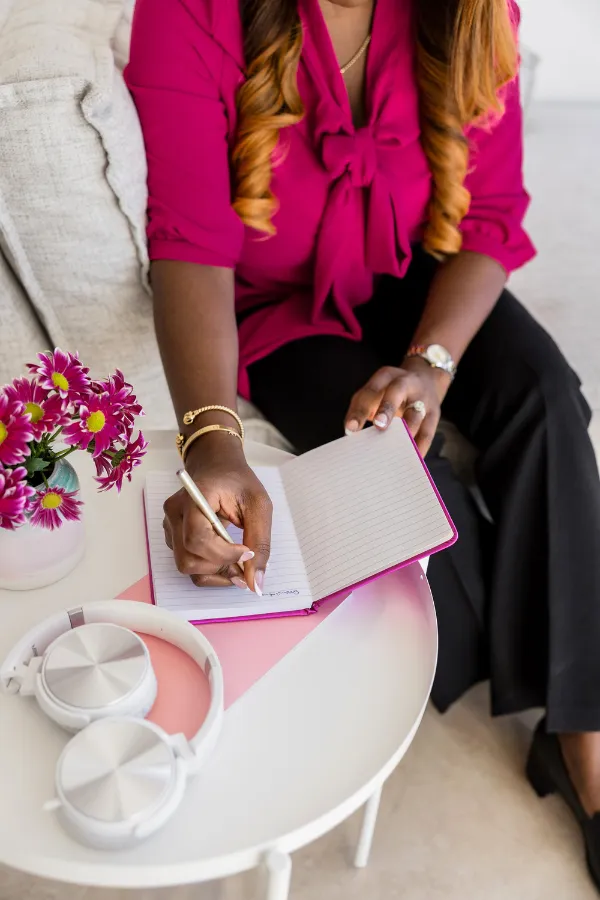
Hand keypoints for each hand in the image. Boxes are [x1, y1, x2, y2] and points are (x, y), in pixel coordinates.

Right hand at [162, 434, 271, 593]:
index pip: (197, 538)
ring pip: (186, 566)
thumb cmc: (238, 482)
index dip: (223, 554)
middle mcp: (175, 514)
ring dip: (215, 572)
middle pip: (189, 558)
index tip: (247, 553)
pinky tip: (226, 560)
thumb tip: (256, 582)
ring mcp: (171, 527)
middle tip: (246, 563)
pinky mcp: (174, 537)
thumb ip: (259, 541)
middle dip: (220, 567)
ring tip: (237, 563)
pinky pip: (188, 563)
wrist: (217, 467)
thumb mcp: (259, 504)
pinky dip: (209, 570)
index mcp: (193, 498)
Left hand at [344, 358, 449, 455]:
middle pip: (396, 393)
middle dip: (387, 410)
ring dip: (406, 433)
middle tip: (378, 427)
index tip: (350, 429)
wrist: (426, 379)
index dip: (360, 410)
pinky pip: (428, 432)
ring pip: (415, 415)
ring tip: (395, 452)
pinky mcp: (434, 413)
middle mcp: (405, 383)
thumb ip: (362, 408)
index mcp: (385, 377)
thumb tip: (352, 434)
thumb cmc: (391, 392)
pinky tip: (412, 459)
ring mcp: (422, 398)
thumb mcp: (376, 391)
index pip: (370, 391)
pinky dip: (420, 447)